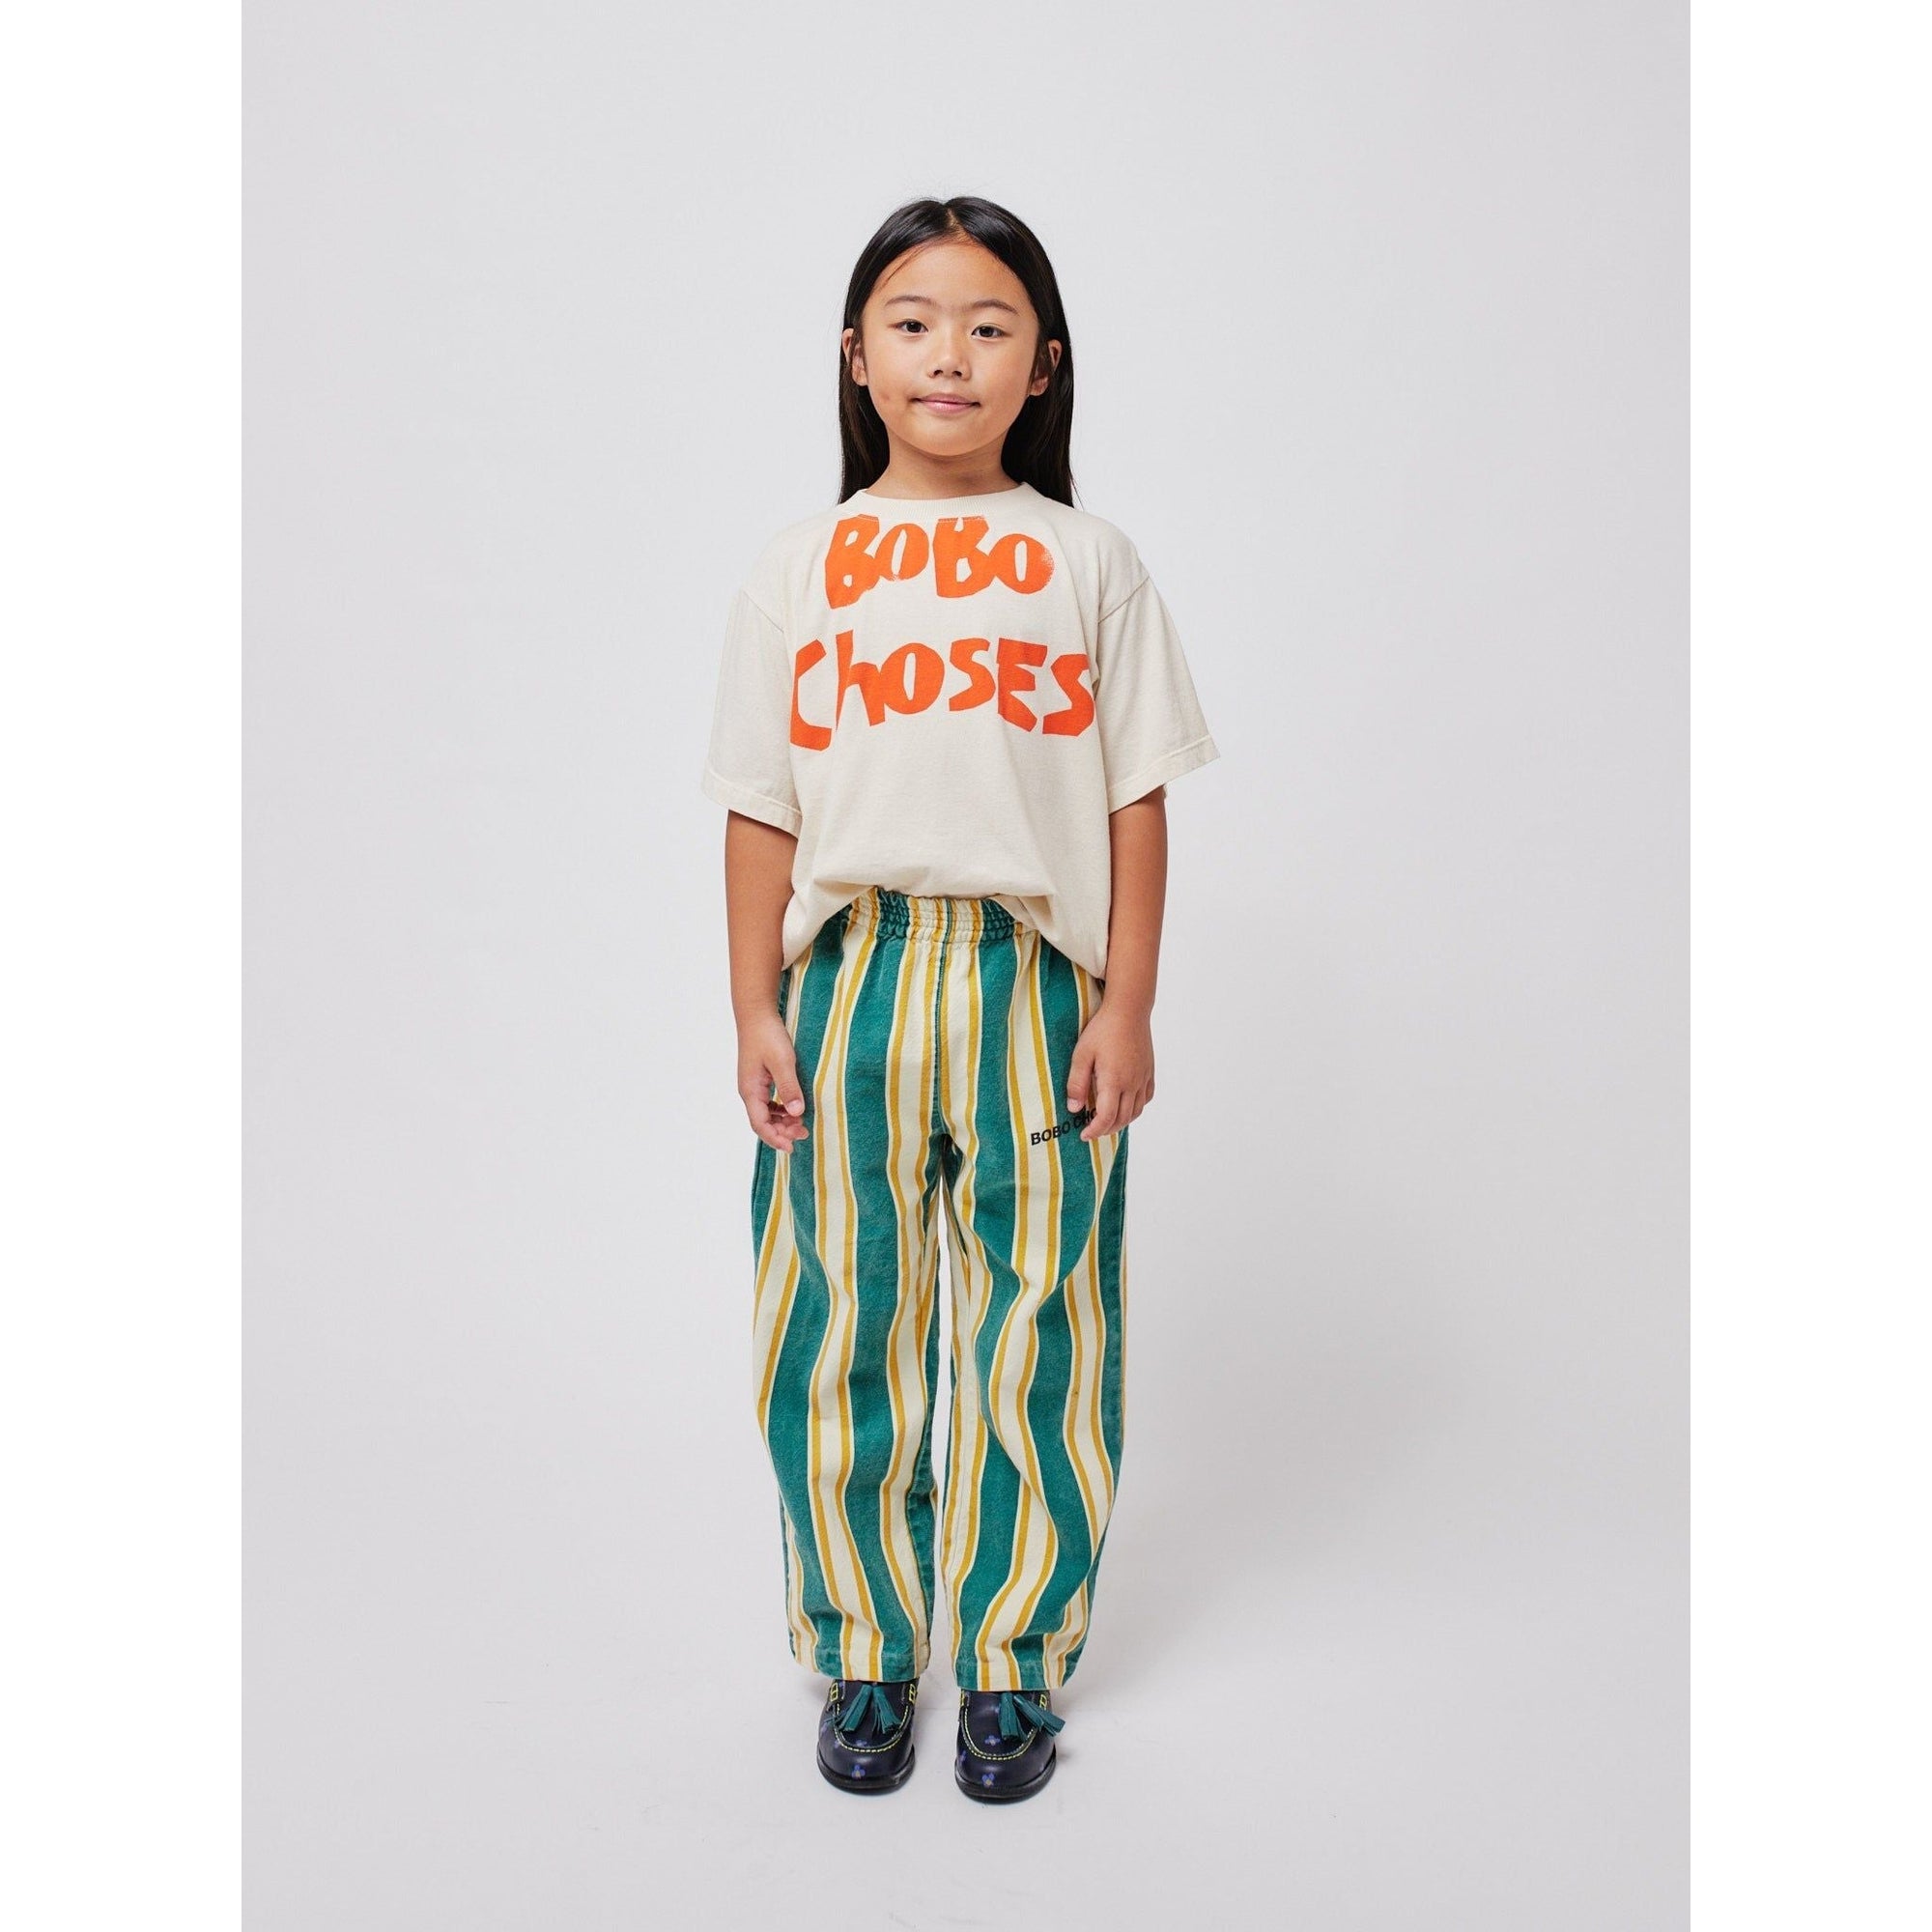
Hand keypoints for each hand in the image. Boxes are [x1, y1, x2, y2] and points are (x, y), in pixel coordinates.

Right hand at [739, 1010, 809, 1150]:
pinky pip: (769, 1102)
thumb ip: (789, 1087)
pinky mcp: (759, 1078)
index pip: (760, 1125)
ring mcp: (753, 1085)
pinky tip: (794, 1108)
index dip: (775, 1138)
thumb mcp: (782, 1061)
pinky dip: (781, 1110)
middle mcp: (749, 1091)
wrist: (756, 1014)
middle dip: (782, 1132)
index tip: (792, 1147)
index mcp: (750, 1091)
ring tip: (802, 1124)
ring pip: (766, 1113)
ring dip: (783, 1121)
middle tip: (805, 1133)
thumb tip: (797, 1113)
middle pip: (763, 1122)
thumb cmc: (768, 1035)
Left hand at [1066, 996, 1153, 1139]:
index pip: (1106, 1118)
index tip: (1084, 1135)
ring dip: (1121, 1121)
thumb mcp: (1081, 1055)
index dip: (1094, 1131)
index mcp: (1114, 1081)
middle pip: (1122, 1119)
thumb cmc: (1102, 1029)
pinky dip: (1136, 1108)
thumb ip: (1077, 1084)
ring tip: (1107, 1120)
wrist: (1129, 1009)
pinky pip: (1146, 1098)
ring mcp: (1143, 1078)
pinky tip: (1126, 1104)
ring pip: (1136, 1111)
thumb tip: (1074, 1108)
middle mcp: (1132, 1083)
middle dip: (1106, 1129)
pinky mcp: (1149, 1071)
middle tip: (1092, 1130)